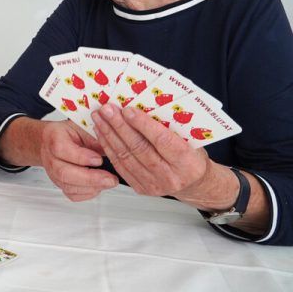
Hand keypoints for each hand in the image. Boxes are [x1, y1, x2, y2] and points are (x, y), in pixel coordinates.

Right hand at [40, 120, 118, 200]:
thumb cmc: (67, 133)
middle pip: (64, 172)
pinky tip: (98, 186)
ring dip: (91, 187)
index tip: (99, 159)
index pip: (62, 149)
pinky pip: (72, 194)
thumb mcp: (81, 126)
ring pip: (68, 186)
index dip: (81, 157)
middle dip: (90, 178)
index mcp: (54, 137)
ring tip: (108, 182)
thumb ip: (94, 137)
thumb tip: (111, 148)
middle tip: (110, 179)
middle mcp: (50, 157)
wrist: (51, 140)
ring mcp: (53, 172)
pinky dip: (87, 193)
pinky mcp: (59, 183)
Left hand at [91, 104, 210, 198]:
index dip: (142, 124)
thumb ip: (169, 127)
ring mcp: (154, 185)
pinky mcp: (141, 188)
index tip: (127, 110)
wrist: (193, 184)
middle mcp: (170, 176)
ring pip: (126, 156)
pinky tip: (101, 133)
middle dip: (120, 126)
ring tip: (99, 117)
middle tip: (106, 110)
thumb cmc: (191, 156)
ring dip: (109, 134)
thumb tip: (140, 105)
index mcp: (188, 162)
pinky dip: (109, 147)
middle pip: (139, 148)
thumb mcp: (190, 140)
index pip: (162, 140)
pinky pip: (120, 165)